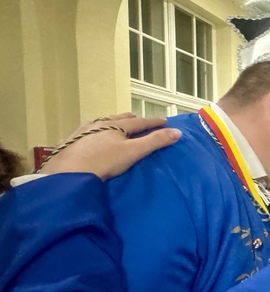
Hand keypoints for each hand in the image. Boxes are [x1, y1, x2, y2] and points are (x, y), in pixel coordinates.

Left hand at [40, 113, 181, 179]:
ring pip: (102, 123)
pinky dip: (94, 131)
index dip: (153, 122)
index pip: (140, 122)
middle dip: (131, 119)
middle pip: (119, 118)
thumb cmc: (105, 162)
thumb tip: (177, 132)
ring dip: (112, 123)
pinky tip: (90, 134)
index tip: (165, 121)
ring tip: (116, 125)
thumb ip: (155, 142)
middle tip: (139, 121)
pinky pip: (86, 131)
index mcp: (117, 125)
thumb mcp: (134, 152)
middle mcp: (100, 124)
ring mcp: (84, 131)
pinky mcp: (71, 141)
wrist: (70, 172)